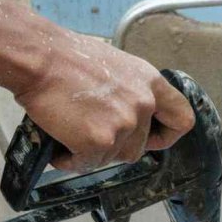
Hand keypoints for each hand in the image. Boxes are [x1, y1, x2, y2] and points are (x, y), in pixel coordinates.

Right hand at [9, 29, 193, 171]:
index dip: (166, 136)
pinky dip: (69, 159)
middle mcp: (143, 104)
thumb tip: (125, 114)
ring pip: (111, 158)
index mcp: (150, 83)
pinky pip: (86, 164)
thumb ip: (130, 92)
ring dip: (90, 152)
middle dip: (113, 146)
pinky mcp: (100, 141)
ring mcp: (123, 124)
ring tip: (68, 130)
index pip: (181, 119)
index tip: (151, 139)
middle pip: (137, 147)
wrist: (40, 57)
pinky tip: (58, 141)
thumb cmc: (66, 58)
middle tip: (87, 130)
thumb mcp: (114, 66)